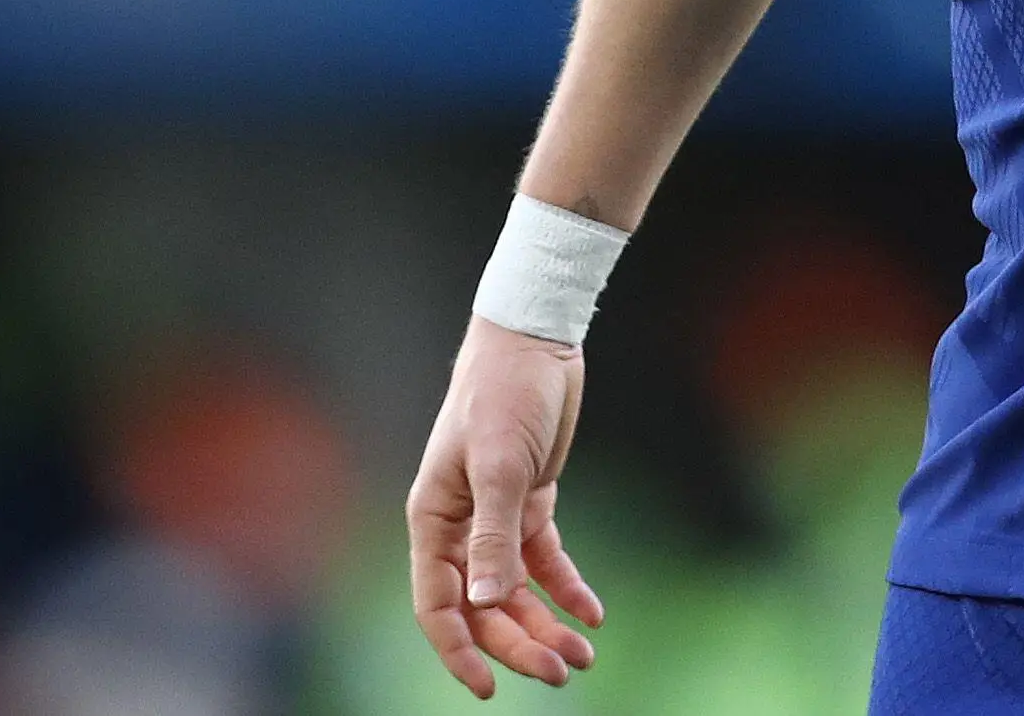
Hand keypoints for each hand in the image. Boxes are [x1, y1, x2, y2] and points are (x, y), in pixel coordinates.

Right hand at [407, 318, 605, 695]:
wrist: (535, 341)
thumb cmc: (503, 393)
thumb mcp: (499, 465)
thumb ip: (493, 534)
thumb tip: (489, 602)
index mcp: (433, 521)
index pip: (438, 604)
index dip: (460, 650)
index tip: (491, 688)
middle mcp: (459, 526)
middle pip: (484, 605)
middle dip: (519, 643)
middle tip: (563, 672)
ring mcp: (495, 516)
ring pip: (516, 589)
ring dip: (545, 623)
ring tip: (583, 655)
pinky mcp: (530, 500)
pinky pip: (544, 559)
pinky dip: (566, 587)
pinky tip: (591, 612)